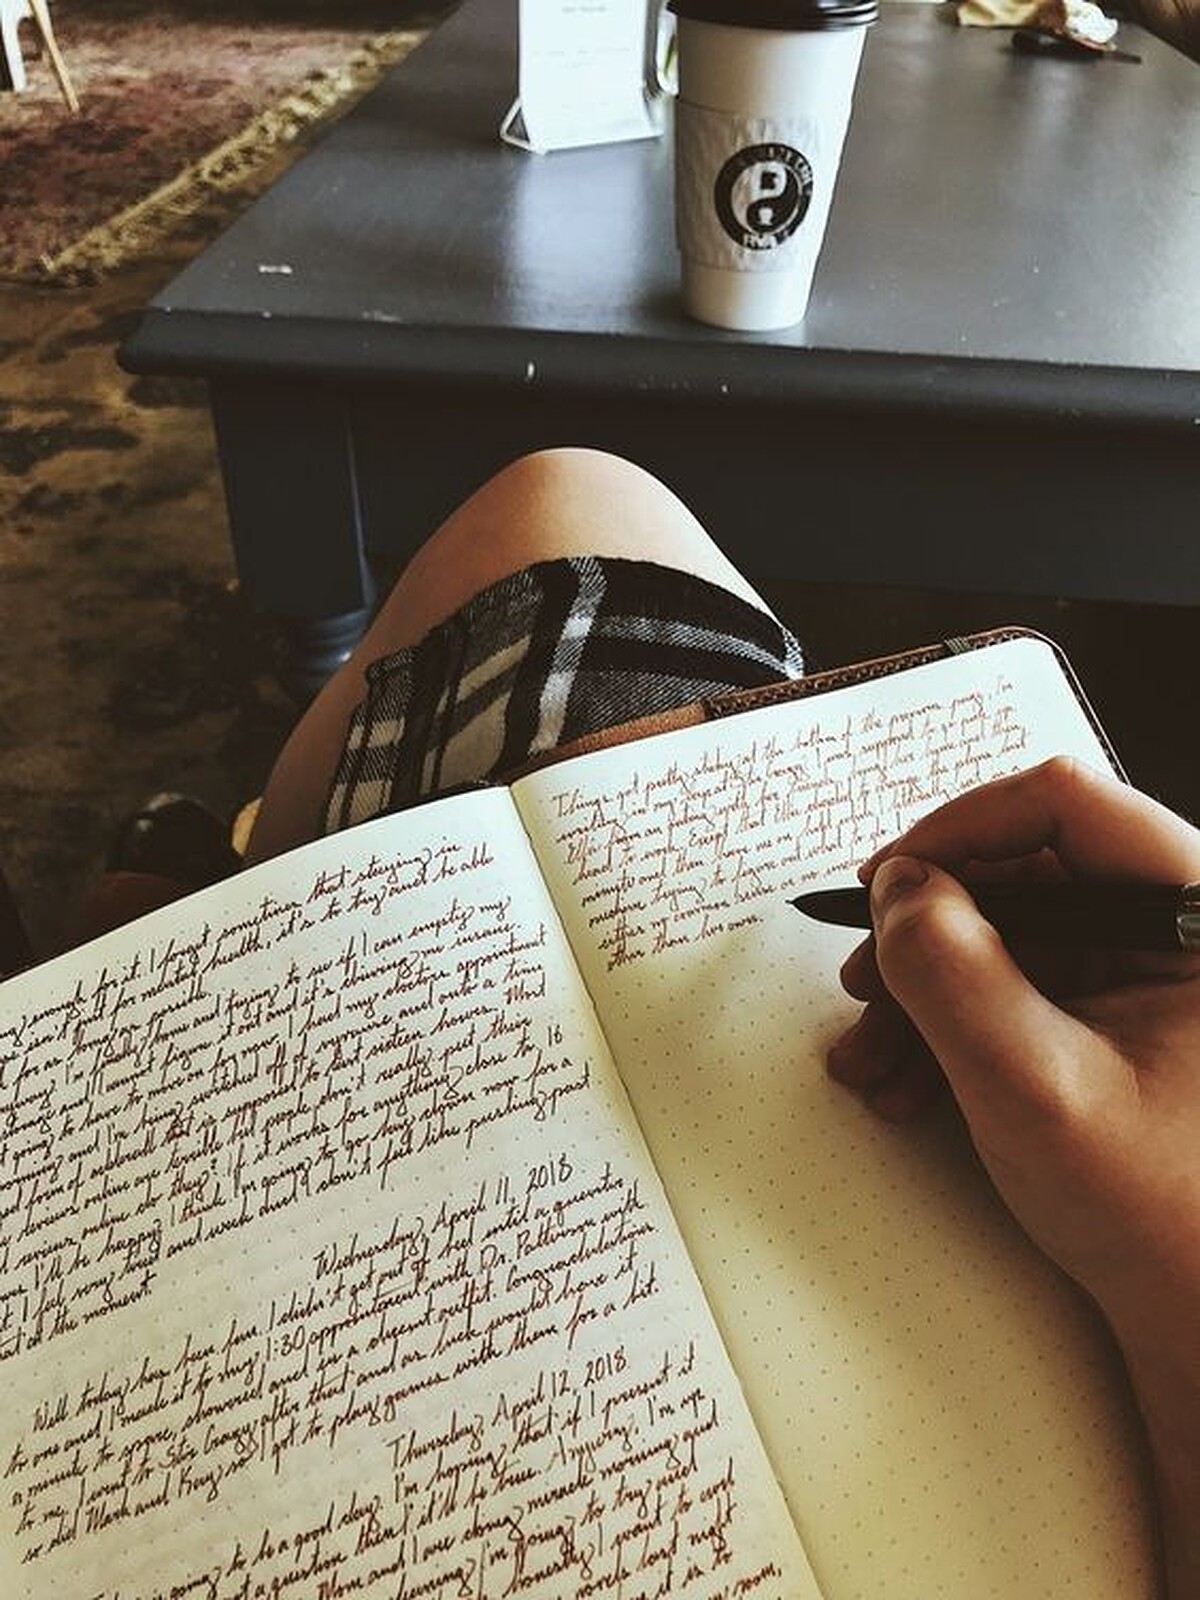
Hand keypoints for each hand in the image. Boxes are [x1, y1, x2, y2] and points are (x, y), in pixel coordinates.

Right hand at [828, 756, 1199, 1594]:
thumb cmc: (1165, 1220)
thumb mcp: (1033, 1086)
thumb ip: (955, 972)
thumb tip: (903, 887)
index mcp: (1196, 917)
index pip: (1066, 806)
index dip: (959, 831)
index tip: (888, 884)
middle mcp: (1177, 932)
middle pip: (1026, 870)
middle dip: (926, 930)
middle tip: (862, 978)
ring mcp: (1148, 977)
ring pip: (1010, 932)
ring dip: (923, 987)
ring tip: (869, 1055)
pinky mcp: (1117, 1019)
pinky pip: (1016, 986)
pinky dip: (949, 1025)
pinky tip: (905, 1078)